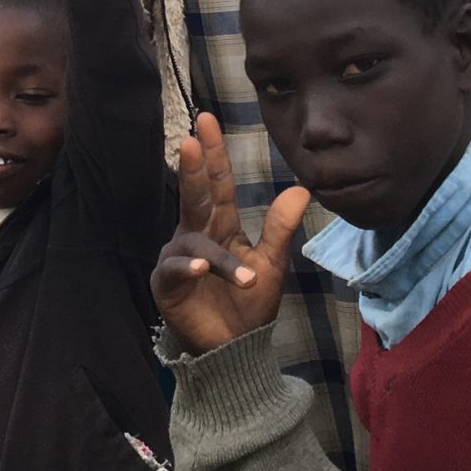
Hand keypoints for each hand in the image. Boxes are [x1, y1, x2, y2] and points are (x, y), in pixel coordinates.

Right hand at [151, 113, 309, 356]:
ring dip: (220, 258)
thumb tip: (302, 188)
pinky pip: (176, 269)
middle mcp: (195, 234)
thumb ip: (281, 227)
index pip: (217, 183)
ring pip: (195, 242)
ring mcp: (179, 258)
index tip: (207, 120)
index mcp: (219, 225)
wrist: (235, 350)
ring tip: (244, 276)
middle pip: (195, 196)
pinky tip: (203, 268)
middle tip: (189, 140)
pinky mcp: (168, 284)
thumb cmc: (249, 305)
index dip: (214, 153)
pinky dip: (190, 268)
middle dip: (192, 169)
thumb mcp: (271, 263)